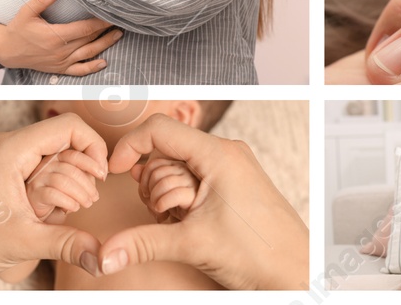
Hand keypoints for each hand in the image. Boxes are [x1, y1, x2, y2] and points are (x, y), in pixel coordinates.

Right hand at [0, 0, 120, 75]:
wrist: (7, 51)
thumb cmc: (18, 29)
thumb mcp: (26, 12)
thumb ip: (41, 0)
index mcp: (55, 36)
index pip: (84, 28)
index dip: (100, 22)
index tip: (112, 14)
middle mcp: (61, 51)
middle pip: (90, 40)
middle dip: (106, 30)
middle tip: (121, 20)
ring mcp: (61, 62)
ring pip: (88, 54)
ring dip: (105, 45)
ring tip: (118, 35)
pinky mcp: (59, 69)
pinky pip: (79, 70)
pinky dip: (92, 68)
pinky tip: (103, 62)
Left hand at [0, 114, 107, 289]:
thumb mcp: (24, 241)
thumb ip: (67, 243)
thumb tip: (102, 256)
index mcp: (12, 150)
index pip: (69, 126)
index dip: (94, 146)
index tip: (102, 175)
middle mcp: (9, 146)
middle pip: (65, 141)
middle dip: (81, 171)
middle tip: (84, 202)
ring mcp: (5, 157)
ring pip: (54, 156)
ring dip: (67, 182)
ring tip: (66, 210)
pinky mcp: (4, 171)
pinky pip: (40, 167)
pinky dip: (52, 187)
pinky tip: (47, 213)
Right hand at [101, 114, 307, 289]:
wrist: (294, 272)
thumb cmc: (258, 253)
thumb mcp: (192, 244)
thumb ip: (143, 243)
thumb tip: (106, 254)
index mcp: (218, 154)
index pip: (160, 128)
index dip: (131, 146)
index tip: (115, 172)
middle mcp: (225, 154)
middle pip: (165, 154)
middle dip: (155, 187)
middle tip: (168, 216)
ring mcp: (230, 168)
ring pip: (177, 169)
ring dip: (168, 197)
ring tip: (183, 224)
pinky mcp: (232, 184)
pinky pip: (193, 181)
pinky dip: (182, 201)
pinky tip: (189, 224)